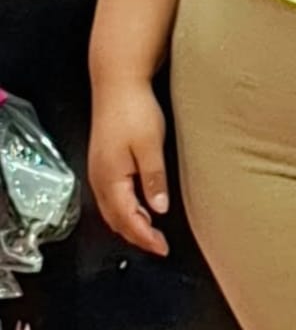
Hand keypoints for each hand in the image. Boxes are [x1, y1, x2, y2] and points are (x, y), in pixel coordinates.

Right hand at [88, 82, 169, 257]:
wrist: (117, 81)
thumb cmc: (134, 110)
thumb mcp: (150, 145)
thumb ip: (153, 179)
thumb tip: (158, 209)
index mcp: (110, 178)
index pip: (128, 219)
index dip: (145, 237)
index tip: (163, 248)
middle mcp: (99, 178)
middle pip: (115, 219)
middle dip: (136, 236)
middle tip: (158, 245)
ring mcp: (98, 169)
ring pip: (110, 209)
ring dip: (128, 224)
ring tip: (149, 232)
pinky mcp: (102, 160)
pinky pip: (110, 196)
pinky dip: (122, 209)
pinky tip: (136, 206)